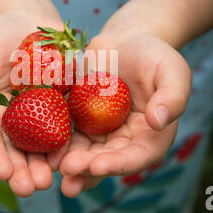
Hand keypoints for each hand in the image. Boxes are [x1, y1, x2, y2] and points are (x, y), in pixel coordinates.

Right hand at [0, 10, 62, 196]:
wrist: (29, 20)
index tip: (3, 174)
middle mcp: (16, 120)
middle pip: (17, 151)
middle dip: (23, 172)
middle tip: (32, 188)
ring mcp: (42, 114)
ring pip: (44, 145)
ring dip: (48, 165)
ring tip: (54, 180)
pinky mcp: (65, 105)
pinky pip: (69, 125)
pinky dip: (71, 142)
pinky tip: (76, 156)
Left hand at [54, 32, 191, 196]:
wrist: (125, 41)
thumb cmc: (154, 54)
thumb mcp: (172, 70)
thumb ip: (173, 96)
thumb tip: (158, 121)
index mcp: (151, 136)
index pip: (137, 156)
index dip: (118, 164)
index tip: (98, 166)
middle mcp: (125, 140)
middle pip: (106, 160)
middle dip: (87, 169)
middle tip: (68, 171)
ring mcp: (101, 132)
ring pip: (84, 153)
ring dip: (68, 162)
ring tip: (51, 167)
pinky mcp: (81, 120)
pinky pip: (67, 133)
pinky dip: (55, 141)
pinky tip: (39, 146)